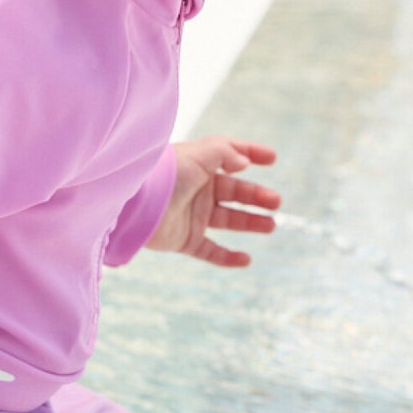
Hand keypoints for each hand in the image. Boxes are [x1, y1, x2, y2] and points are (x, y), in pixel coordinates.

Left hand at [148, 137, 279, 267]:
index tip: (273, 158)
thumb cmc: (167, 173)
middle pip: (235, 192)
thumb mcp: (200, 154)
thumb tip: (244, 163)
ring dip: (251, 223)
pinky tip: (246, 259)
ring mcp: (192, 215)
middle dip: (257, 196)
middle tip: (275, 201)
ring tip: (271, 225)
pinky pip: (211, 251)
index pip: (230, 157)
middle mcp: (197, 189)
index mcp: (200, 165)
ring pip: (228, 220)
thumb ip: (226, 153)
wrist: (136, 204)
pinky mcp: (185, 240)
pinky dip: (228, 258)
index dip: (251, 154)